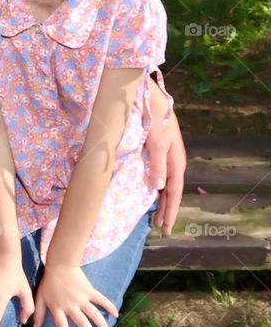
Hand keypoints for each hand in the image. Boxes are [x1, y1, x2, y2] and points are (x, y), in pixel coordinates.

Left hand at [32, 263, 115, 326]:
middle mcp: (70, 305)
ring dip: (102, 325)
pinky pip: (101, 299)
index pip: (62, 326)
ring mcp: (81, 298)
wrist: (59, 263)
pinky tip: (116, 314)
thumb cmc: (48, 281)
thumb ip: (38, 313)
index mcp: (57, 308)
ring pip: (94, 314)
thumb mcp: (40, 297)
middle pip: (82, 323)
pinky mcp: (89, 290)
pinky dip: (109, 306)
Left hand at [144, 82, 185, 234]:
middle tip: (160, 228)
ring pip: (164, 184)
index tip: (165, 228)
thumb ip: (158, 166)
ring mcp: (165, 156)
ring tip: (155, 215)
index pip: (173, 193)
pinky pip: (158, 174)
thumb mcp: (157, 144)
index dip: (170, 211)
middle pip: (170, 191)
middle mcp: (172, 162)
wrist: (151, 99)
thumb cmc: (155, 120)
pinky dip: (155, 186)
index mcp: (176, 162)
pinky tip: (150, 191)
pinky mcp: (156, 150)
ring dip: (160, 200)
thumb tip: (157, 189)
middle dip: (166, 209)